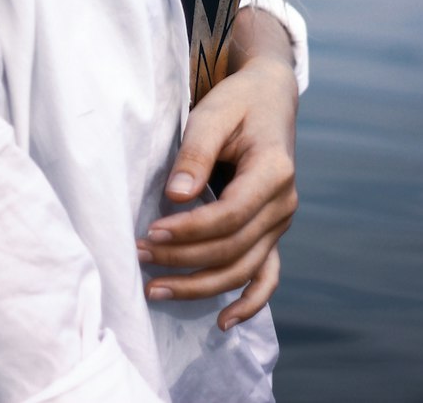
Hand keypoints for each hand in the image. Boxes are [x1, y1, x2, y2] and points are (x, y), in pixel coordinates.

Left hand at [136, 14, 298, 330]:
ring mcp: (280, 223)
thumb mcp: (213, 114)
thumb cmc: (237, 103)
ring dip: (200, 286)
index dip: (190, 230)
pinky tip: (222, 323)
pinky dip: (248, 303)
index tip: (151, 232)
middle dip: (184, 258)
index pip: (230, 215)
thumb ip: (195, 153)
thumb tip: (176, 196)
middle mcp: (284, 204)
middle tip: (139, 255)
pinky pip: (266, 277)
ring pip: (243, 269)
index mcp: (274, 172)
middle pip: (233, 248)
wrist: (268, 98)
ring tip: (155, 290)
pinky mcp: (271, 233)